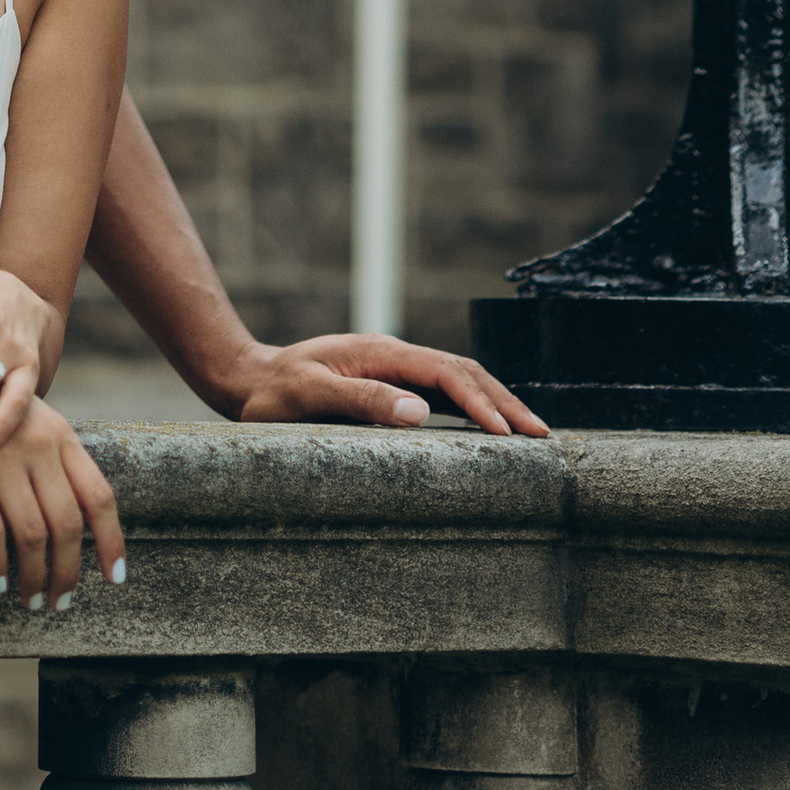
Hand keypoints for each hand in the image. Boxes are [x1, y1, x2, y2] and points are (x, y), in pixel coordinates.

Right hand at [0, 404, 124, 606]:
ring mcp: (2, 459)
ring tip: (31, 600)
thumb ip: (57, 462)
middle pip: (67, 524)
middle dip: (68, 572)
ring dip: (35, 577)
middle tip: (62, 601)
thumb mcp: (33, 422)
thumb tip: (80, 522)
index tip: (115, 577)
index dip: (112, 541)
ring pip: (32, 534)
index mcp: (61, 436)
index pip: (99, 496)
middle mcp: (38, 447)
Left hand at [229, 331, 546, 437]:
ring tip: (529, 432)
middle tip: (541, 436)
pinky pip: (441, 390)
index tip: (507, 434)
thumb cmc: (272, 393)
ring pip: (457, 377)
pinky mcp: (389, 382)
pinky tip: (488, 425)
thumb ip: (361, 400)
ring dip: (494, 401)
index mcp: (380, 353)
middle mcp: (393, 354)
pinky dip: (472, 404)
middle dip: (504, 401)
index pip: (445, 373)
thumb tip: (418, 412)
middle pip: (463, 370)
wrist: (248, 379)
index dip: (480, 403)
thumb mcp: (310, 395)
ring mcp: (393, 367)